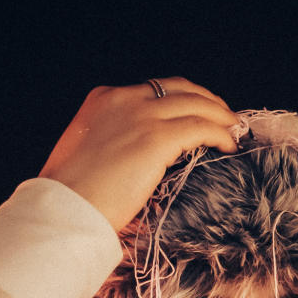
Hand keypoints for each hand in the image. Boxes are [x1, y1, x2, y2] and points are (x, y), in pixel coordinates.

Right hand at [40, 79, 238, 231]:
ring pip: (195, 103)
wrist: (65, 208)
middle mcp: (123, 100)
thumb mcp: (84, 156)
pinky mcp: (155, 138)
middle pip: (178, 88)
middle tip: (222, 116)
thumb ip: (109, 146)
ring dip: (219, 114)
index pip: (151, 91)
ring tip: (232, 129)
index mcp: (103, 100)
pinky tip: (228, 144)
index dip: (178, 100)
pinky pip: (200, 127)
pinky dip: (219, 132)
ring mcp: (140, 116)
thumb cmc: (70, 196)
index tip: (193, 113)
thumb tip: (129, 161)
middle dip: (205, 99)